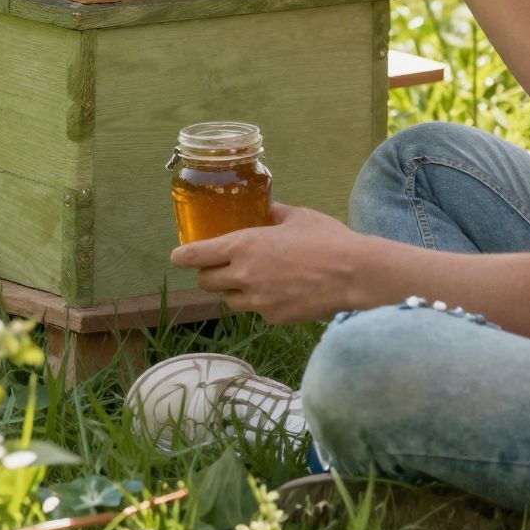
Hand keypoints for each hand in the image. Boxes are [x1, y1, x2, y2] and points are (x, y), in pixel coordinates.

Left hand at [171, 203, 364, 322]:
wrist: (353, 275)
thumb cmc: (325, 239)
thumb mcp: (296, 216)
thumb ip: (273, 214)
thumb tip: (265, 211)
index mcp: (243, 246)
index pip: (197, 255)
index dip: (183, 256)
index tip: (176, 256)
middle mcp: (244, 275)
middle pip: (206, 282)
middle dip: (208, 274)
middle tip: (218, 265)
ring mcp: (258, 302)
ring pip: (230, 300)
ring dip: (233, 289)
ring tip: (251, 278)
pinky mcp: (274, 318)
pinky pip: (256, 310)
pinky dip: (260, 302)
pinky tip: (279, 290)